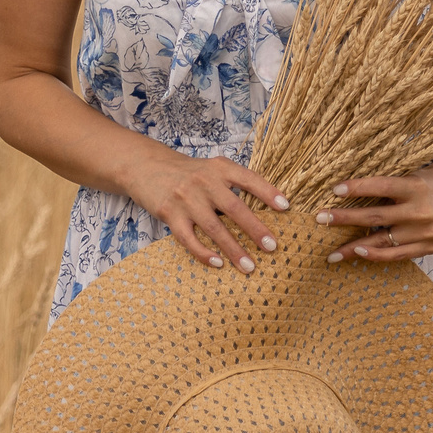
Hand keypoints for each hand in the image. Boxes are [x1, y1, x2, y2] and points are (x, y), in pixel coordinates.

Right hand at [124, 151, 288, 271]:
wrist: (146, 166)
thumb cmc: (187, 173)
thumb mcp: (212, 169)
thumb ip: (234, 184)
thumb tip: (265, 210)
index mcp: (220, 168)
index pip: (249, 179)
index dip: (268, 192)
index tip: (286, 207)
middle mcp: (204, 181)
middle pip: (234, 208)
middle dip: (255, 229)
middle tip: (272, 247)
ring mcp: (186, 199)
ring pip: (214, 228)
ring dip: (234, 249)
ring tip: (249, 266)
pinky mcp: (169, 214)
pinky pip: (189, 238)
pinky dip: (204, 252)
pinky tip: (218, 263)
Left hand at [314, 168, 432, 263]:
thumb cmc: (422, 181)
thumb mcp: (407, 175)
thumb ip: (383, 186)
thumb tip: (343, 191)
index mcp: (416, 187)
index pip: (382, 186)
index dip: (358, 188)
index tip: (334, 190)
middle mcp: (422, 211)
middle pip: (376, 216)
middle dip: (344, 218)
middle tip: (320, 219)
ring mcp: (426, 232)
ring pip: (383, 241)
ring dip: (353, 247)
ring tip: (331, 254)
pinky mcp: (428, 247)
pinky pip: (396, 255)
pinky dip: (375, 255)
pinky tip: (357, 254)